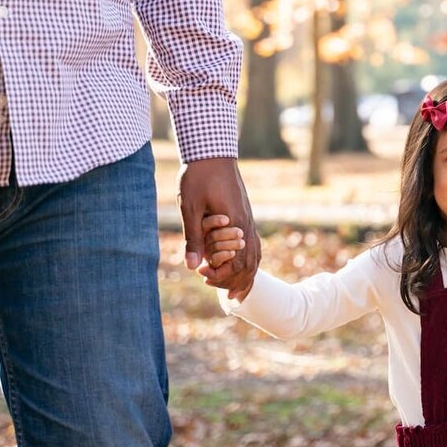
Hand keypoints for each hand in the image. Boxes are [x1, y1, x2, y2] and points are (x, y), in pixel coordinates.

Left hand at [178, 157, 259, 296]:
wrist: (212, 151)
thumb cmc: (198, 177)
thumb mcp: (190, 207)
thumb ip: (194, 237)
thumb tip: (191, 266)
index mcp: (236, 224)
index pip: (238, 262)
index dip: (223, 276)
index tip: (203, 276)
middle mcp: (247, 224)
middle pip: (251, 263)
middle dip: (238, 282)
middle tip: (223, 294)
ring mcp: (248, 219)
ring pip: (256, 254)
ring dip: (247, 274)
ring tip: (239, 291)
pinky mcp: (245, 214)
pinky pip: (254, 244)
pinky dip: (250, 260)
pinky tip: (241, 264)